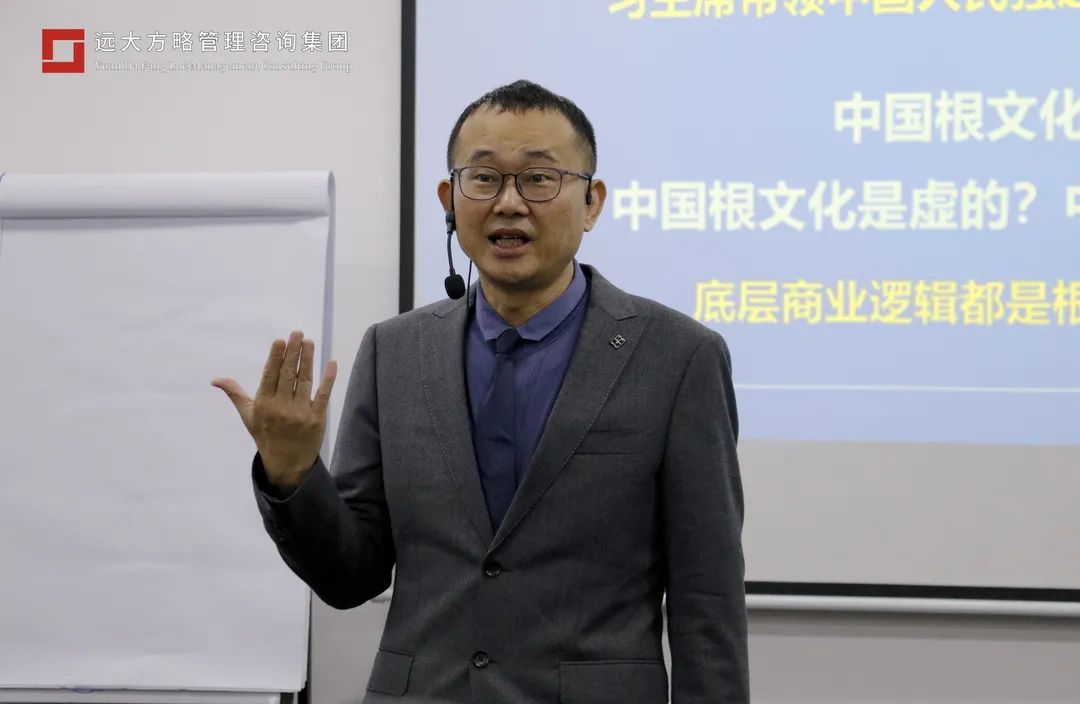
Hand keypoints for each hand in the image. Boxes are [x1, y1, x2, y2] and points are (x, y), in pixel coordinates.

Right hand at [212, 330, 337, 490]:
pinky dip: (328, 379)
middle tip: (297, 333)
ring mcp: (300, 414)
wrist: (287, 463)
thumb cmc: (265, 435)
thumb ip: (235, 394)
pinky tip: (331, 363)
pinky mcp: (317, 419)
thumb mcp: (248, 415)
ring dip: (308, 360)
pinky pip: (323, 395)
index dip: (276, 357)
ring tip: (309, 342)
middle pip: (288, 375)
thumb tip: (215, 380)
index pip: (270, 376)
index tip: (280, 340)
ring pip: (305, 381)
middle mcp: (281, 408)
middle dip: (293, 353)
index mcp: (264, 405)